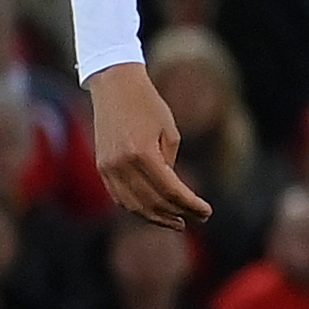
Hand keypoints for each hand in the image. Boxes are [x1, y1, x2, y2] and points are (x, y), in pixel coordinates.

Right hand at [87, 63, 210, 225]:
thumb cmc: (148, 105)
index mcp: (142, 153)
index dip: (190, 205)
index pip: (170, 191)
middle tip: (196, 219)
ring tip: (176, 222)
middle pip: (152, 202)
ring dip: (155, 217)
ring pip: (132, 205)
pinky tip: (153, 211)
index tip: (206, 212)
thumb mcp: (170, 133)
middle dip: (176, 214)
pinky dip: (136, 207)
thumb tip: (171, 191)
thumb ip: (170, 165)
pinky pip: (118, 196)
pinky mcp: (101, 166)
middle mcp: (121, 164)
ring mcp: (107, 167)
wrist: (115, 87)